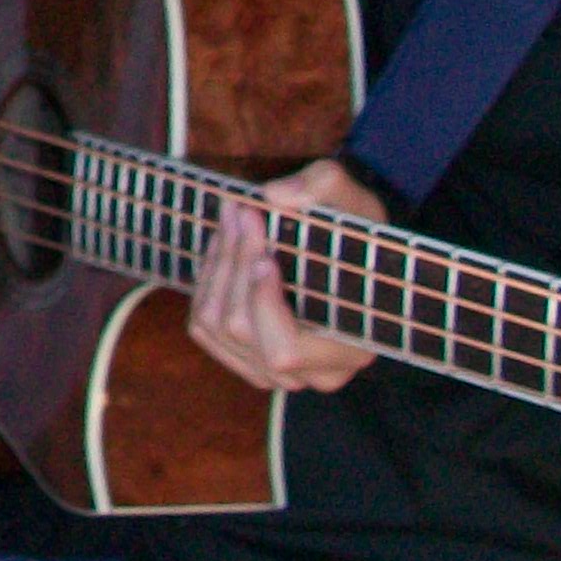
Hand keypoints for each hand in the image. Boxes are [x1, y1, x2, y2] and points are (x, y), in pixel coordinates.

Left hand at [185, 157, 381, 395]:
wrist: (346, 252)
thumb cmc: (356, 231)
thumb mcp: (355, 200)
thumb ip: (324, 186)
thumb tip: (275, 196)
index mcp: (350, 350)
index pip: (286, 350)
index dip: (263, 303)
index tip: (265, 255)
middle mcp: (313, 374)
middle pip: (242, 331)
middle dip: (234, 265)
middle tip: (240, 212)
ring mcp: (275, 371)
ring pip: (216, 328)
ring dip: (216, 267)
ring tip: (231, 220)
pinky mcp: (245, 356)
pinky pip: (204, 328)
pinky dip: (206, 282)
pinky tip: (223, 247)